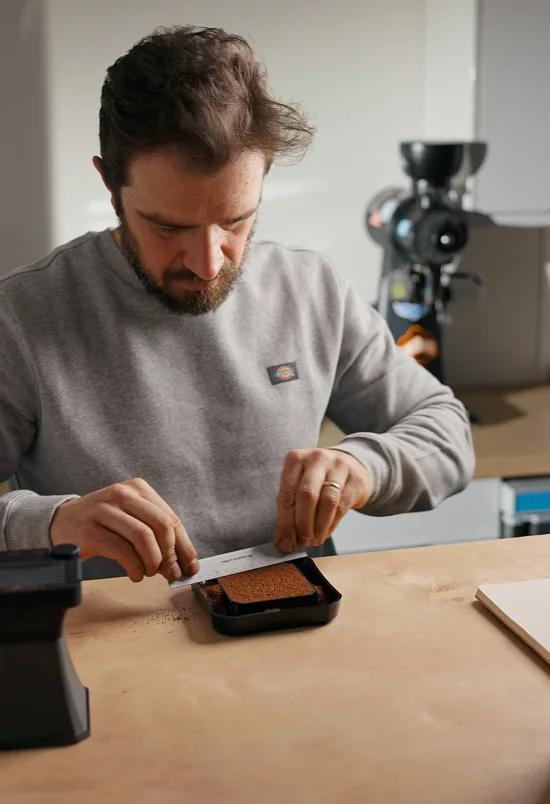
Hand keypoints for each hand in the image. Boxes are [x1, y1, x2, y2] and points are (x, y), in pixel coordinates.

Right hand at [50, 478, 198, 582]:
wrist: (62, 521)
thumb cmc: (103, 522)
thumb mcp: (131, 518)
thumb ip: (155, 535)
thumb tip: (181, 563)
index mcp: (138, 488)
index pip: (170, 518)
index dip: (184, 546)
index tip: (191, 566)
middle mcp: (122, 494)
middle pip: (161, 526)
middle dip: (170, 555)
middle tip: (170, 573)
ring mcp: (104, 510)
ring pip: (143, 537)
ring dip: (152, 562)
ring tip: (149, 572)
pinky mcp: (90, 530)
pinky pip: (122, 551)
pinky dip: (134, 567)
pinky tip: (135, 574)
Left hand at [275, 449, 370, 552]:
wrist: (350, 466)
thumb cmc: (318, 478)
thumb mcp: (299, 483)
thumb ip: (290, 506)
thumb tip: (285, 540)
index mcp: (296, 459)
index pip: (286, 494)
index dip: (285, 523)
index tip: (284, 543)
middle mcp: (317, 458)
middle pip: (307, 495)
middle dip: (303, 524)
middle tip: (302, 542)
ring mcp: (338, 467)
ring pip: (327, 501)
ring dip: (318, 527)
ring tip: (314, 540)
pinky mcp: (356, 479)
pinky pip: (342, 506)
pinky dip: (331, 524)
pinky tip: (325, 532)